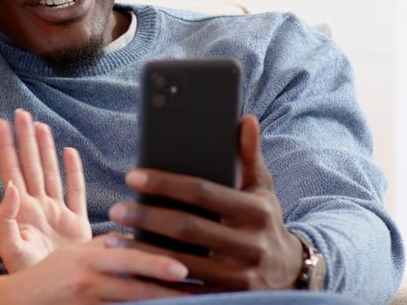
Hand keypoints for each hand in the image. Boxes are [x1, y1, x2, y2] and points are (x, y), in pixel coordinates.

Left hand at [0, 109, 90, 271]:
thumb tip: (10, 185)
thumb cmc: (29, 276)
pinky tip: (69, 153)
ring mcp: (57, 213)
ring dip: (45, 148)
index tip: (0, 123)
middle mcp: (39, 206)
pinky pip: (76, 191)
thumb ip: (6, 216)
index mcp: (22, 210)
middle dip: (25, 138)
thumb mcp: (11, 247)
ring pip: (50, 172)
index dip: (5, 146)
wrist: (59, 294)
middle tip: (21, 112)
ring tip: (40, 125)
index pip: (10, 169)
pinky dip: (73, 171)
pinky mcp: (77, 224)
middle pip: (30, 164)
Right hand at [0, 236, 188, 304]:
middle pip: (133, 288)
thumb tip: (131, 238)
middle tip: (195, 294)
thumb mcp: (73, 252)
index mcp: (87, 259)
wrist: (17, 301)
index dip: (156, 264)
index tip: (183, 269)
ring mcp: (87, 304)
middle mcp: (88, 282)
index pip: (127, 259)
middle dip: (165, 291)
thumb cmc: (48, 275)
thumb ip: (102, 245)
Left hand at [108, 115, 304, 291]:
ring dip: (143, 251)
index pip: (202, 192)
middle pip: (187, 228)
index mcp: (255, 211)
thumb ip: (249, 156)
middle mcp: (249, 244)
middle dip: (147, 217)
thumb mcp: (262, 190)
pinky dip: (157, 282)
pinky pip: (186, 292)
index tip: (132, 176)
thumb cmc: (265, 223)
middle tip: (116, 209)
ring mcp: (239, 276)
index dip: (165, 183)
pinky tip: (132, 272)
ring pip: (181, 263)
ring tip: (113, 239)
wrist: (292, 276)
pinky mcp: (229, 298)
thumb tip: (245, 119)